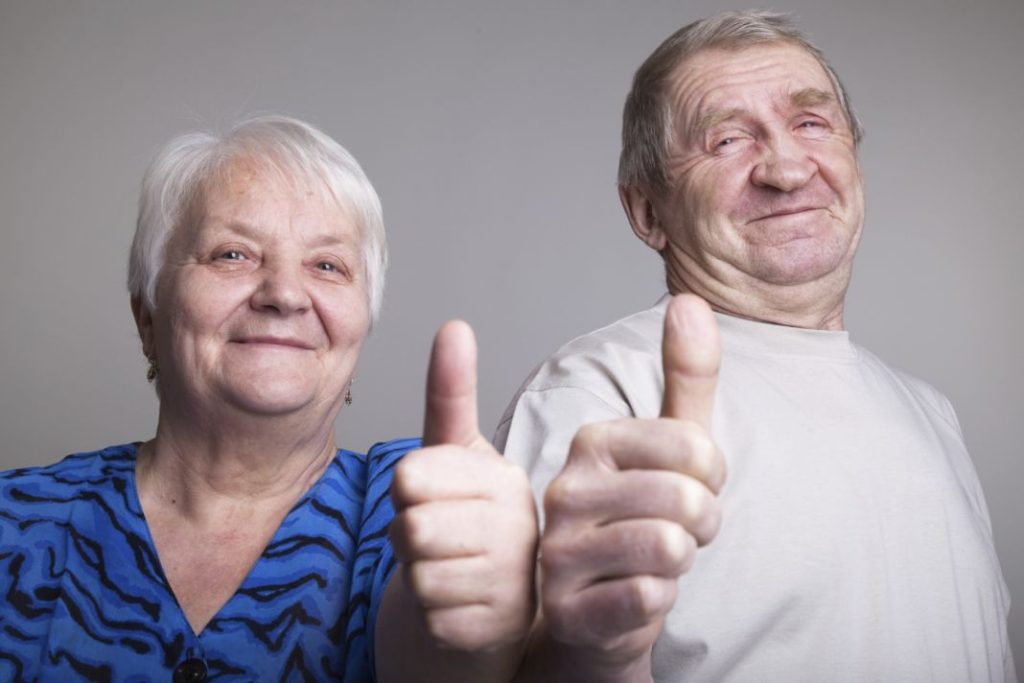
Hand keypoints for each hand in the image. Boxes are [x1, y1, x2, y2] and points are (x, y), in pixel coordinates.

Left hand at [390, 321, 538, 651]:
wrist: (490, 602)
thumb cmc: (466, 520)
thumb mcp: (456, 455)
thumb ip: (450, 394)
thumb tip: (455, 326)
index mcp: (506, 477)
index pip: (409, 476)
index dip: (404, 491)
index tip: (432, 498)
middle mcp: (520, 526)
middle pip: (409, 527)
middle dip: (406, 536)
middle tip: (437, 539)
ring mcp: (513, 580)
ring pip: (415, 573)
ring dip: (417, 575)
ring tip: (449, 568)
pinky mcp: (495, 629)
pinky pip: (427, 614)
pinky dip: (430, 612)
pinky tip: (456, 602)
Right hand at [538, 294, 725, 675]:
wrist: (601, 608)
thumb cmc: (642, 519)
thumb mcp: (674, 447)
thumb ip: (686, 375)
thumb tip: (689, 299)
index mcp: (593, 440)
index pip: (696, 448)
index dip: (712, 479)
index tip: (688, 489)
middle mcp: (566, 488)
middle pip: (686, 499)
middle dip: (702, 525)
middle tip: (676, 532)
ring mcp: (560, 549)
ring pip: (668, 546)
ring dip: (681, 562)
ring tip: (656, 561)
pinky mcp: (566, 607)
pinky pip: (649, 595)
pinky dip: (658, 600)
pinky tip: (633, 594)